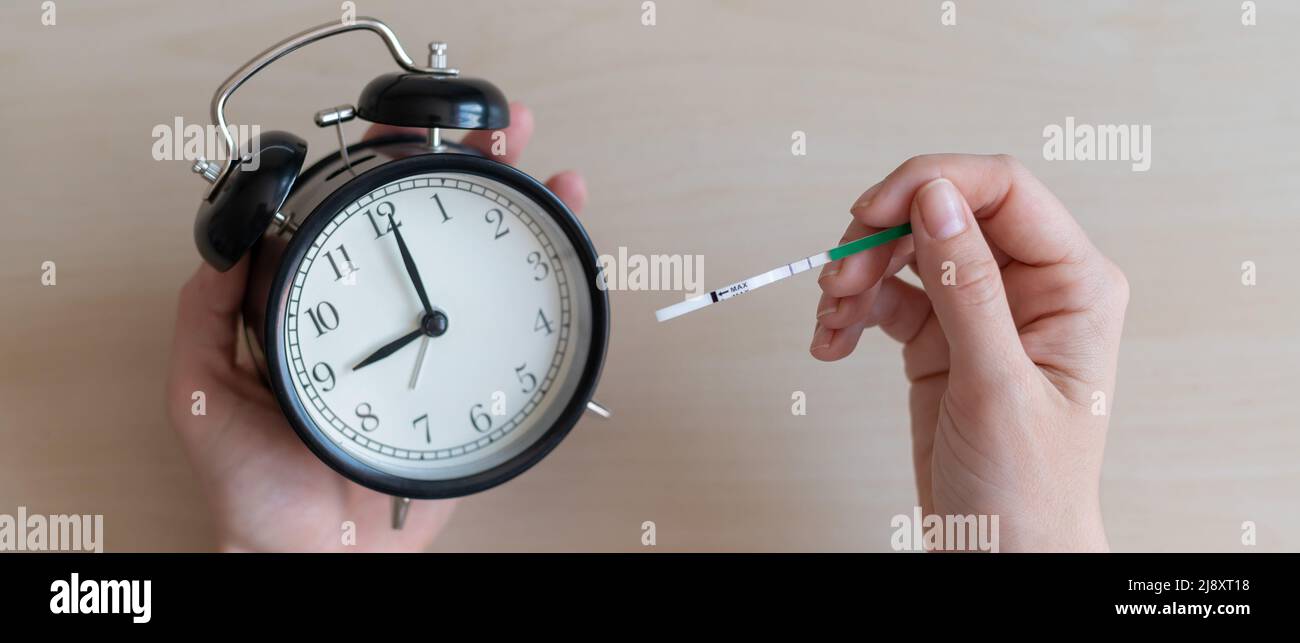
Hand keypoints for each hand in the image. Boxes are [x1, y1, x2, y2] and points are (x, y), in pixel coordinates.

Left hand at [167, 103, 587, 551]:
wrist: (320, 557)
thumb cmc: (258, 489)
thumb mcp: (203, 394)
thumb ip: (205, 319)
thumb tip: (223, 245)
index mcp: (321, 306)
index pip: (358, 209)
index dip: (390, 158)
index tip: (417, 125)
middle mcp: (384, 316)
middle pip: (434, 222)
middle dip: (473, 166)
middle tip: (502, 133)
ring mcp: (433, 347)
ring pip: (483, 263)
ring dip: (522, 210)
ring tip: (546, 172)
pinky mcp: (473, 384)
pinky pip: (515, 327)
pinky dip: (551, 284)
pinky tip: (567, 246)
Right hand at [811, 154, 1128, 551]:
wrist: (1000, 554)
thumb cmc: (1027, 488)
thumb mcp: (995, 384)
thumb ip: (965, 285)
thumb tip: (936, 197)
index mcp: (1072, 284)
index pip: (1003, 190)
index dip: (932, 183)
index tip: (870, 210)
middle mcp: (1030, 286)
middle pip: (945, 213)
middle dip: (882, 237)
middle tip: (839, 276)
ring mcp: (982, 310)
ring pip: (908, 251)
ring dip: (858, 275)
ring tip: (831, 317)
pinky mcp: (941, 336)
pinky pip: (888, 296)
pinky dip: (852, 311)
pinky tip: (832, 342)